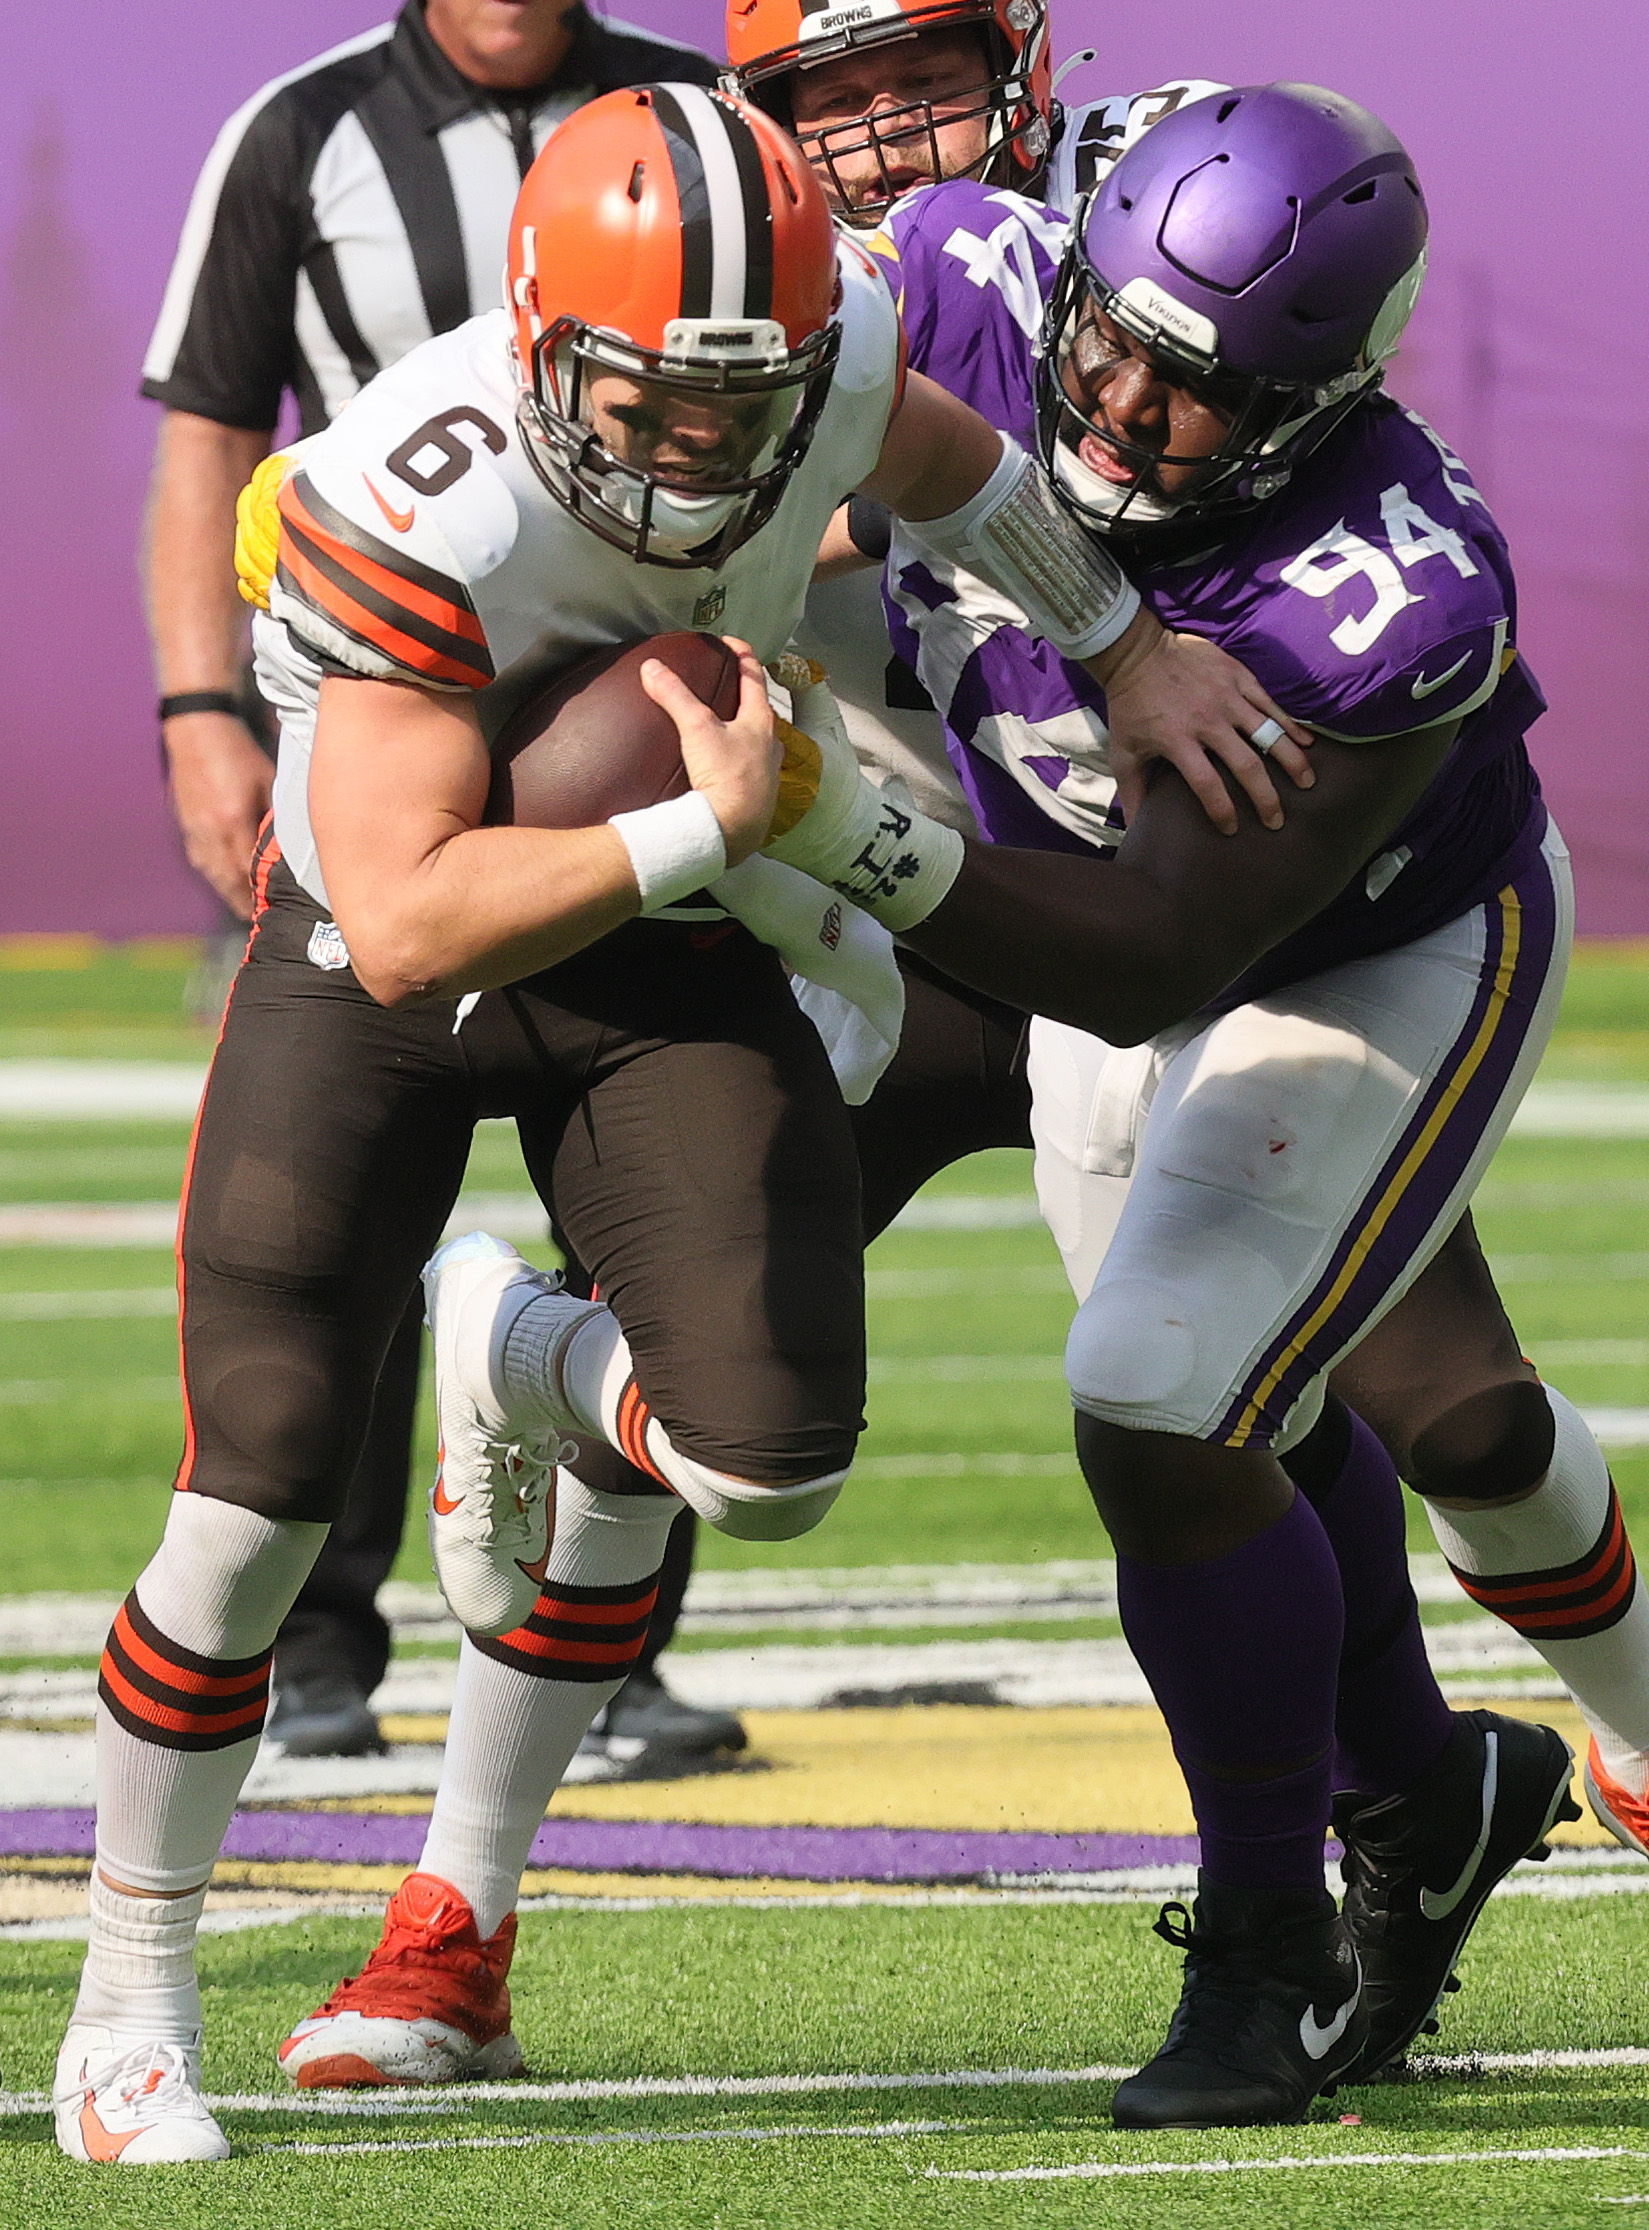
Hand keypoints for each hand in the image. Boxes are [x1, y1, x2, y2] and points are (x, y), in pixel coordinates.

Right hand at [163, 712, 273, 916]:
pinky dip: (212, 874)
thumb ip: (276, 814)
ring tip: (240, 908)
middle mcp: (210, 830)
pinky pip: (199, 857)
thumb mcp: (268, 781)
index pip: (247, 870)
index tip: (269, 910)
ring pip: (210, 871)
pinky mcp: (185, 821)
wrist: (198, 728)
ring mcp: (194, 827)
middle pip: (226, 879)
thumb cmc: (239, 752)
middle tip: (254, 921)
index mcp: (233, 821)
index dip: (256, 894)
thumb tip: (292, 842)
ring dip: (225, 892)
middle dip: (240, 902)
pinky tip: (221, 880)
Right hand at [639, 638, 780, 867]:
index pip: (755, 677)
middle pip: (759, 711)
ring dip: (741, 732)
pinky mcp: (756, 798)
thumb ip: (675, 695)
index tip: (730, 643)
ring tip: (721, 728)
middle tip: (726, 685)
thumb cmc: (725, 777)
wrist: (731, 831)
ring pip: (756, 743)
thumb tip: (653, 668)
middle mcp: (771, 746)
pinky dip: (735, 762)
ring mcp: (766, 774)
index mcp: (761, 722)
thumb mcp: (696, 728)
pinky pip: (747, 771)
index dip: (743, 654)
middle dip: (744, 696)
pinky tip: (720, 768)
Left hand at [1093, 612, 1313, 835]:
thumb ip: (1132, 791)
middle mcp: (1207, 721)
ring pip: (1268, 734)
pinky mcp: (1238, 676)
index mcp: (1178, 740)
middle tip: (1276, 820)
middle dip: (1266, 798)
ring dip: (1291, 762)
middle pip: (1247, 766)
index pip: (1208, 785)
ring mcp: (1226, 696)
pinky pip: (1271, 704)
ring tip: (1307, 783)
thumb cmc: (1130, 704)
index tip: (1231, 829)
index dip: (1222, 811)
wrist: (1137, 650)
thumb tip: (1132, 828)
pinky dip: (1290, 725)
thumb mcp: (1123, 750)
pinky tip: (1307, 743)